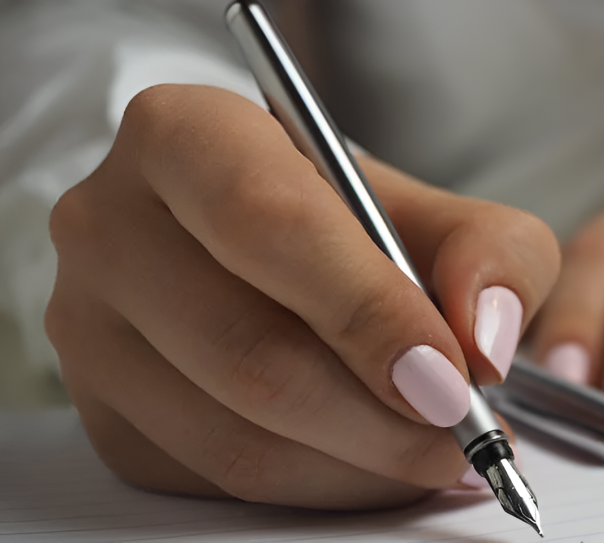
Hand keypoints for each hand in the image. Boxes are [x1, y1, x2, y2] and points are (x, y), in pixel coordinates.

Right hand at [46, 85, 558, 508]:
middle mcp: (113, 225)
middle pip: (249, 350)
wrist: (277, 251)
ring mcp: (91, 328)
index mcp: (186, 135)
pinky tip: (374, 462)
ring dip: (360, 466)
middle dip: (379, 416)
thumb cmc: (356, 224)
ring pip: (234, 436)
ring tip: (436, 453)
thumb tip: (485, 340)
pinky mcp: (106, 413)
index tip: (450, 376)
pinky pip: (217, 481)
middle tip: (463, 434)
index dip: (367, 310)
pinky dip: (320, 487)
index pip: (269, 223)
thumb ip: (493, 254)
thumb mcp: (444, 212)